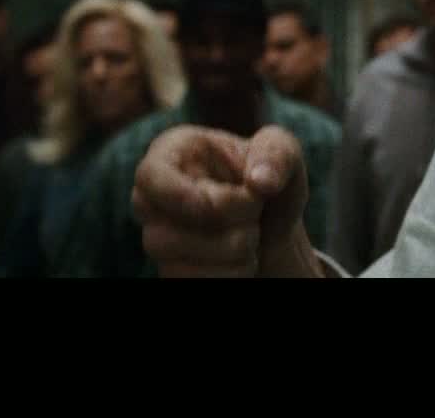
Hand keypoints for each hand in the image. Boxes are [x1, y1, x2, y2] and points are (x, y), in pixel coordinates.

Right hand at [131, 124, 322, 277]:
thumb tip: (261, 181)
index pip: (150, 175)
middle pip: (163, 228)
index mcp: (174, 153)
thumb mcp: (284, 152)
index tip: (212, 206)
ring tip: (252, 234)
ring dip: (230, 252)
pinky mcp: (170, 269)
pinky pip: (188, 282)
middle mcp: (154, 197)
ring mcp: (157, 237)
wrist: (275, 225)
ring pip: (172, 262)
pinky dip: (229, 275)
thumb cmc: (271, 179)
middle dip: (223, 225)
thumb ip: (276, 153)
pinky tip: (246, 260)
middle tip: (255, 211)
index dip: (176, 195)